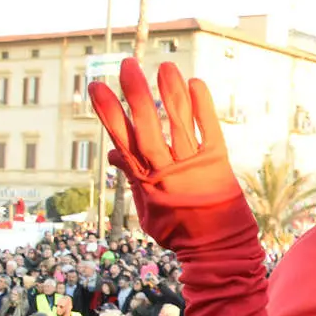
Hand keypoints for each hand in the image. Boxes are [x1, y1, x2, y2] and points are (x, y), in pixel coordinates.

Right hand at [87, 61, 257, 255]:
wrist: (218, 251)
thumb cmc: (179, 232)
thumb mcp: (148, 211)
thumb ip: (132, 179)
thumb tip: (113, 153)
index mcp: (145, 180)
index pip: (122, 139)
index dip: (109, 112)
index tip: (96, 86)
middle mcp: (166, 170)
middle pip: (147, 126)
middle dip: (136, 95)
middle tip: (127, 65)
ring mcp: (193, 166)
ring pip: (178, 123)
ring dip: (170, 93)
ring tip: (164, 66)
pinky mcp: (218, 164)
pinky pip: (210, 130)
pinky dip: (203, 107)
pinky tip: (196, 83)